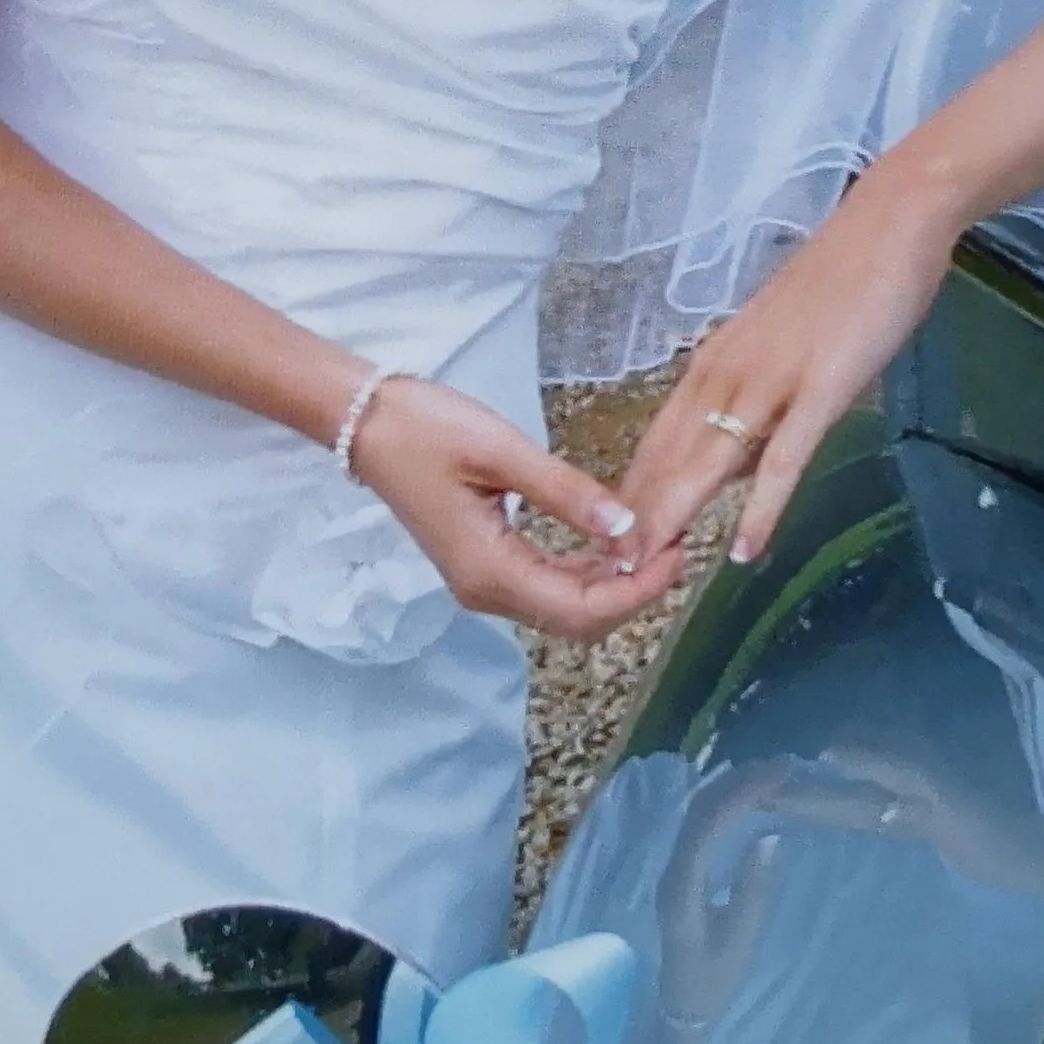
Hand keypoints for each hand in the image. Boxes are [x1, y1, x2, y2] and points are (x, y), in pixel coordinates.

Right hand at [345, 374, 687, 643]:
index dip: (636, 590)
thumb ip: (565, 491)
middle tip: (678, 546)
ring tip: (657, 542)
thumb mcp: (501, 450)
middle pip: (577, 621)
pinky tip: (614, 543)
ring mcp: (483, 583)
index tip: (678, 553)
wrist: (366, 423)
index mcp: (490, 570)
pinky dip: (587, 574)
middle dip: (633, 593)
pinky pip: (547, 586)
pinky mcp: (484, 565)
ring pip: (564, 609)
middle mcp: (487, 591)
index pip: (581, 608)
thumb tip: (625, 525)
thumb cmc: (427, 428)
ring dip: (614, 585)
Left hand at [620, 177, 964, 569]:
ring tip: (646, 573)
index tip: (610, 544)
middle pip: (667, 460)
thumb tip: (733, 470)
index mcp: (713, 365)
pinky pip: (783, 460)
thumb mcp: (776, 352)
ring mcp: (771, 382)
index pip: (656, 442)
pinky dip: (760, 508)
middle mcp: (726, 374)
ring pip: (707, 463)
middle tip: (608, 576)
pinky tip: (745, 549)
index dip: (631, 497)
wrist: (886, 227)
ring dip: (674, 520)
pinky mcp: (819, 390)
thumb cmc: (838, 288)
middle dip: (635, 521)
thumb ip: (751, 410)